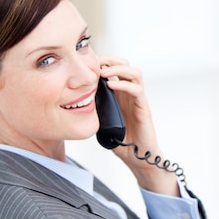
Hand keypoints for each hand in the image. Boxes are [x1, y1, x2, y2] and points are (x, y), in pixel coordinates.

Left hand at [98, 55, 179, 196]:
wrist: (137, 158)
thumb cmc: (121, 141)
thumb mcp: (101, 121)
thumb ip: (94, 109)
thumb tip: (75, 100)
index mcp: (120, 94)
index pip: (114, 68)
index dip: (103, 62)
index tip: (88, 63)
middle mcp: (130, 94)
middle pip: (126, 65)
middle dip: (111, 60)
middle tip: (96, 63)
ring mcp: (138, 100)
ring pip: (135, 73)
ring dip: (119, 68)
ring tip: (104, 73)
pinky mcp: (143, 108)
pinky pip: (137, 90)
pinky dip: (124, 84)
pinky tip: (111, 85)